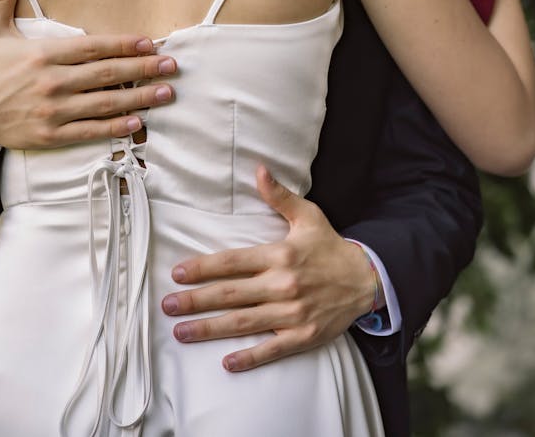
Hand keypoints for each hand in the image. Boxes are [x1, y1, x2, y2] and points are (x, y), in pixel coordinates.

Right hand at [0, 0, 176, 149]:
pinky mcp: (49, 135)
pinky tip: (137, 123)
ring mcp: (52, 110)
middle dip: (143, 69)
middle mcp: (51, 82)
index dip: (123, 45)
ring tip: (166, 92)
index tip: (149, 43)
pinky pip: (88, 131)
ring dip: (138, 98)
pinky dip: (114, 128)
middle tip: (171, 65)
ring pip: (103, 103)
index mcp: (43, 54)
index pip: (92, 47)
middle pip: (106, 74)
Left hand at [160, 165, 377, 370]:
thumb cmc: (330, 246)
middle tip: (168, 306)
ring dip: (210, 329)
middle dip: (196, 301)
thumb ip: (280, 196)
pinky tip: (226, 364)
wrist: (366, 279)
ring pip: (243, 323)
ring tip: (182, 333)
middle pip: (231, 295)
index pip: (233, 262)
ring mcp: (292, 314)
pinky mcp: (303, 336)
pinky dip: (249, 357)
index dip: (204, 268)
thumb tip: (259, 169)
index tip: (178, 273)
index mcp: (280, 255)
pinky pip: (271, 350)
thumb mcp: (308, 216)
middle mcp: (283, 285)